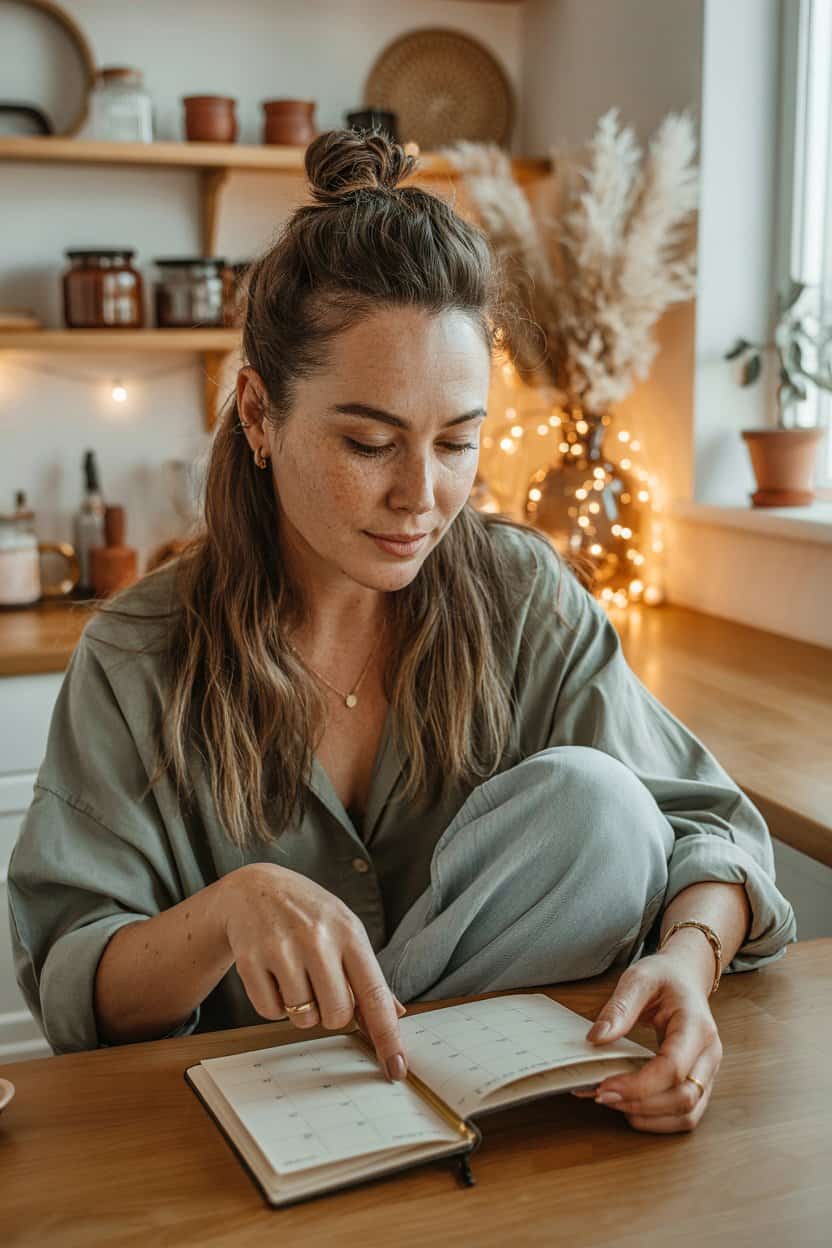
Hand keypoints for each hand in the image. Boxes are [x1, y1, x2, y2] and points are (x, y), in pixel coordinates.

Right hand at [222, 863, 407, 1080]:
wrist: (254, 888)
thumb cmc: (308, 914)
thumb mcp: (344, 929)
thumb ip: (367, 974)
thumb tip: (396, 1014)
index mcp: (349, 932)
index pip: (374, 993)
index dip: (387, 1035)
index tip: (396, 1068)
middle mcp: (317, 939)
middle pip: (337, 1015)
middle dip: (332, 1014)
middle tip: (322, 989)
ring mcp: (282, 948)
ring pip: (303, 1017)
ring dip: (302, 1009)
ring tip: (296, 975)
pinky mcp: (250, 959)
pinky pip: (269, 1013)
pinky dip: (273, 1004)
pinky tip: (273, 974)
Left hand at [572, 949, 722, 1132]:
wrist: (686, 977)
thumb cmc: (664, 977)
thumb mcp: (638, 978)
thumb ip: (619, 1008)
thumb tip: (596, 1039)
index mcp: (697, 1025)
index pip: (673, 1068)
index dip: (638, 1085)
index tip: (604, 1086)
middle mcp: (710, 1054)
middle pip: (684, 1098)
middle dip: (641, 1105)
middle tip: (602, 1096)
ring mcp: (709, 1071)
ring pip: (688, 1114)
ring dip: (650, 1118)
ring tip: (614, 1104)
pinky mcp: (700, 1082)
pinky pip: (686, 1114)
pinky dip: (659, 1119)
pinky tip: (631, 1108)